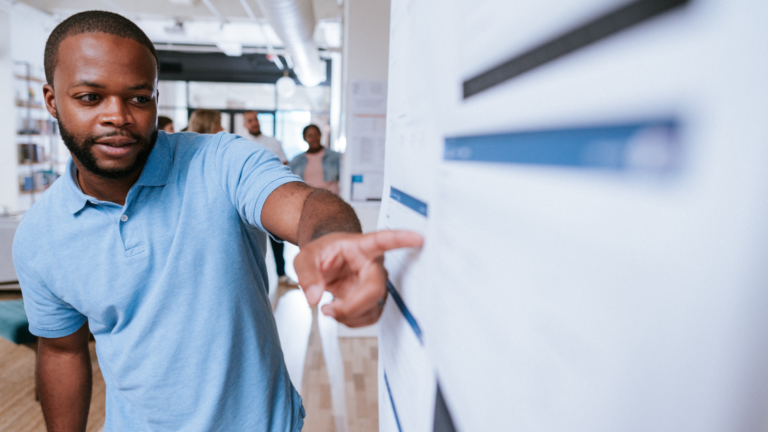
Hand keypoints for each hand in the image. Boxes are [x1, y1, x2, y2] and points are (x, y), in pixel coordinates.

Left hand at [294, 230, 423, 326]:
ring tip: (328, 308)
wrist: (326, 262)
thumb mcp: (305, 257)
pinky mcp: (375, 300)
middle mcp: (374, 265)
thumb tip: (315, 297)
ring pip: (373, 308)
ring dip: (347, 316)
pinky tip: (338, 311)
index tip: (419, 238)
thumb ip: (307, 274)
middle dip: (351, 306)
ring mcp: (377, 284)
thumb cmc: (322, 254)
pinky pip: (370, 317)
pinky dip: (350, 321)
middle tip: (327, 309)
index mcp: (362, 247)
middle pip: (375, 289)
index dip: (402, 239)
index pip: (384, 241)